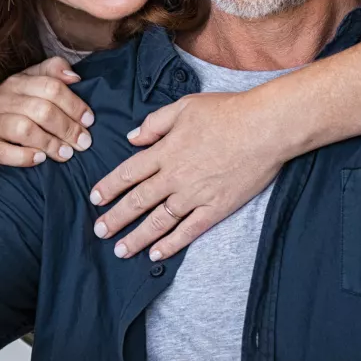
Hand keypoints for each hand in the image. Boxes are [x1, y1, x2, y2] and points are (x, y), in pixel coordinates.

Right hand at [0, 56, 93, 166]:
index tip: (89, 120)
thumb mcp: (26, 84)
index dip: (74, 103)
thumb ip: (51, 73)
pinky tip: (39, 159)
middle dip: (67, 127)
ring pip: (24, 129)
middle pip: (42, 109)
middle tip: (83, 143)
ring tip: (66, 154)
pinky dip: (24, 156)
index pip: (51, 86)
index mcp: (16, 82)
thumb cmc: (7, 108)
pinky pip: (3, 151)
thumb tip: (75, 77)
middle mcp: (1, 99)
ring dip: (50, 142)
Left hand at [88, 91, 286, 259]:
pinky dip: (171, 244)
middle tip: (99, 232)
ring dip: (137, 237)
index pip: (128, 173)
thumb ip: (155, 123)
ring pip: (159, 221)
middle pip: (138, 201)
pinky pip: (188, 230)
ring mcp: (195, 195)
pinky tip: (156, 254)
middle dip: (115, 218)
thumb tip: (132, 137)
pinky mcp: (216, 207)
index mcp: (165, 151)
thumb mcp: (184, 106)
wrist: (266, 127)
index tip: (95, 198)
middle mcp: (175, 176)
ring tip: (120, 250)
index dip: (109, 187)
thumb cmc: (227, 112)